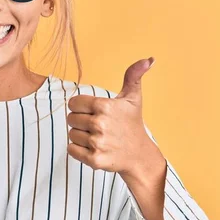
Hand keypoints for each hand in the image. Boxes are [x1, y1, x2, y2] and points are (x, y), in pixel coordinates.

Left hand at [66, 57, 161, 177]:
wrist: (139, 155)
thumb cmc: (132, 124)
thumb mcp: (133, 98)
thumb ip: (133, 76)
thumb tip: (148, 59)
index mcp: (104, 106)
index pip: (73, 103)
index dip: (81, 107)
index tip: (93, 112)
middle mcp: (100, 124)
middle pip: (71, 119)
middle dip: (81, 122)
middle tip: (97, 126)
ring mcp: (97, 143)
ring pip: (71, 134)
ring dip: (81, 136)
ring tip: (98, 137)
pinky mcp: (94, 160)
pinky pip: (71, 150)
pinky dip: (78, 150)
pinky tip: (93, 148)